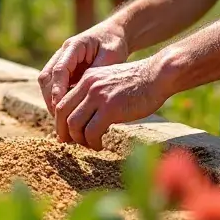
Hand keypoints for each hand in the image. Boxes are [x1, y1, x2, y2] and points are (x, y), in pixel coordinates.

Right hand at [37, 20, 128, 116]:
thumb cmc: (114, 43)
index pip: (59, 69)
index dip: (57, 89)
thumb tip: (85, 92)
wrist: (113, 34)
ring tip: (62, 118)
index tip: (60, 106)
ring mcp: (61, 62)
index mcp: (73, 46)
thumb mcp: (110, 55)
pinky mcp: (64, 71)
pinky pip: (55, 86)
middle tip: (60, 118)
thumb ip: (97, 71)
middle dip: (50, 98)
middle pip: (46, 77)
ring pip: (47, 83)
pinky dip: (58, 99)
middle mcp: (62, 53)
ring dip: (51, 100)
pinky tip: (67, 112)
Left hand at [54, 56, 170, 149]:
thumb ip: (96, 93)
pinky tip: (101, 145)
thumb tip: (88, 113)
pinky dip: (93, 142)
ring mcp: (98, 96)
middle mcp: (88, 85)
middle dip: (63, 132)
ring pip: (74, 124)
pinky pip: (91, 131)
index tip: (67, 132)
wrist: (158, 75)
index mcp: (87, 78)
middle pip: (62, 112)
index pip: (62, 101)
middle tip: (71, 143)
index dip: (61, 120)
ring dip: (79, 139)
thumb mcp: (110, 81)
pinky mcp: (110, 108)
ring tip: (91, 144)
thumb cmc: (139, 82)